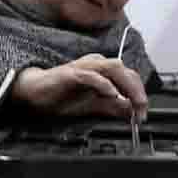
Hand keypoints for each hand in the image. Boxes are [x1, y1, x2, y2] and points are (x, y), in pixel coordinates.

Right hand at [11, 54, 147, 120]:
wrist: (34, 94)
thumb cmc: (61, 97)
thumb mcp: (93, 106)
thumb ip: (112, 108)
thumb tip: (131, 112)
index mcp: (102, 71)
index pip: (128, 76)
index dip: (139, 93)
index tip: (143, 112)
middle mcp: (95, 64)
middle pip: (124, 70)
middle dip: (137, 90)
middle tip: (141, 109)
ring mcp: (83, 67)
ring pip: (112, 67)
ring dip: (126, 85)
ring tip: (132, 102)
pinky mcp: (70, 73)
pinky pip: (90, 74)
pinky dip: (103, 83)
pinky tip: (111, 93)